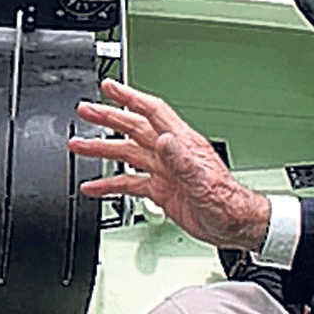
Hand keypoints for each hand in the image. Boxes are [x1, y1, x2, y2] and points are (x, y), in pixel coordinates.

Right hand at [70, 77, 268, 248]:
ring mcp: (163, 171)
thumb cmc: (226, 202)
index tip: (110, 87)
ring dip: (102, 150)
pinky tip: (94, 187)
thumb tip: (164, 139)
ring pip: (127, 154)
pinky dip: (109, 184)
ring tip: (79, 146)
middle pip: (133, 129)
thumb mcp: (202, 180)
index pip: (152, 112)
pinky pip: (129, 183)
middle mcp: (169, 154)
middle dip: (108, 118)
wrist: (233, 225)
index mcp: (181, 144)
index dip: (130, 97)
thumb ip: (181, 159)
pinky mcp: (160, 190)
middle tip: (85, 110)